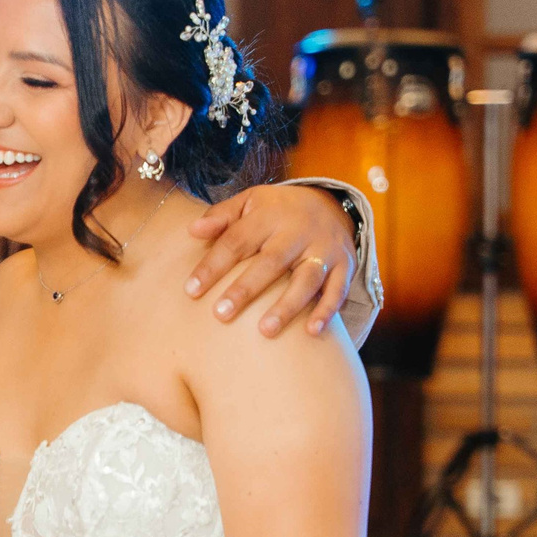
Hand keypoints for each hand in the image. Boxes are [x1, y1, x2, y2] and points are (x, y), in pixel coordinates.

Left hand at [184, 185, 356, 337]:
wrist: (330, 204)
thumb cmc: (276, 211)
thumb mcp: (249, 203)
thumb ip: (221, 216)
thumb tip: (192, 231)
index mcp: (269, 215)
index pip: (237, 241)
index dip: (213, 266)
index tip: (190, 291)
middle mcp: (298, 231)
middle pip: (270, 262)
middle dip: (246, 289)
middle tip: (221, 314)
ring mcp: (324, 249)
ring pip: (306, 279)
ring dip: (287, 306)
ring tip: (264, 331)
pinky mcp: (345, 264)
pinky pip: (338, 290)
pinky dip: (327, 311)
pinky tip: (311, 333)